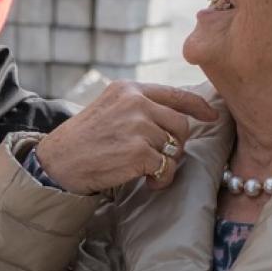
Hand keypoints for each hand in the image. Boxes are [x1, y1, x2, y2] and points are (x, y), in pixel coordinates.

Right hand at [34, 81, 217, 194]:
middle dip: (176, 144)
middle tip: (159, 157)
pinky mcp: (139, 151)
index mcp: (129, 89)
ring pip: (175, 147)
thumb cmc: (84, 139)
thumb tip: (173, 116)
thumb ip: (137, 106)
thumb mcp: (109, 107)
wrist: (59, 161)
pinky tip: (146, 181)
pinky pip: (167, 167)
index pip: (174, 93)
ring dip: (166, 164)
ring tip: (147, 171)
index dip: (197, 105)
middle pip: (180, 124)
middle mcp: (135, 102)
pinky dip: (161, 179)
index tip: (211, 115)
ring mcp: (139, 126)